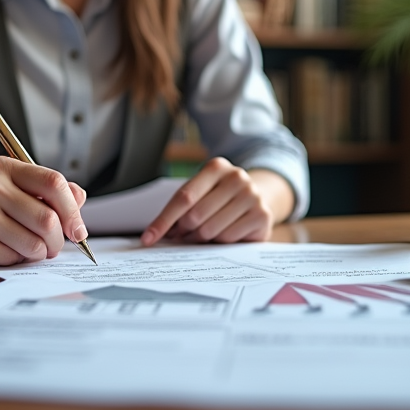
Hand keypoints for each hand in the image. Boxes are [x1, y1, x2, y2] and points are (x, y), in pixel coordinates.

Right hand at [0, 156, 86, 266]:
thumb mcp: (15, 187)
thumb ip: (49, 191)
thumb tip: (79, 199)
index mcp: (5, 168)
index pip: (53, 183)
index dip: (72, 209)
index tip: (78, 228)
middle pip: (47, 218)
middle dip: (59, 239)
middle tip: (55, 245)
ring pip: (33, 243)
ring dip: (41, 253)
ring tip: (32, 248)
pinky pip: (13, 258)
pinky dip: (18, 259)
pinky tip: (7, 250)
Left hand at [141, 158, 283, 244]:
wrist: (256, 198)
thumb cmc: (219, 198)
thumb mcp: (200, 194)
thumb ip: (179, 210)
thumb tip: (153, 236)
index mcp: (216, 167)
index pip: (183, 197)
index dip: (163, 221)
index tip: (148, 239)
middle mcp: (236, 177)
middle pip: (195, 216)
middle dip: (184, 232)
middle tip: (184, 236)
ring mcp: (252, 195)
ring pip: (210, 230)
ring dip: (200, 239)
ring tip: (203, 235)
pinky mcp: (262, 215)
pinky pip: (228, 239)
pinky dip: (220, 243)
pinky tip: (223, 235)